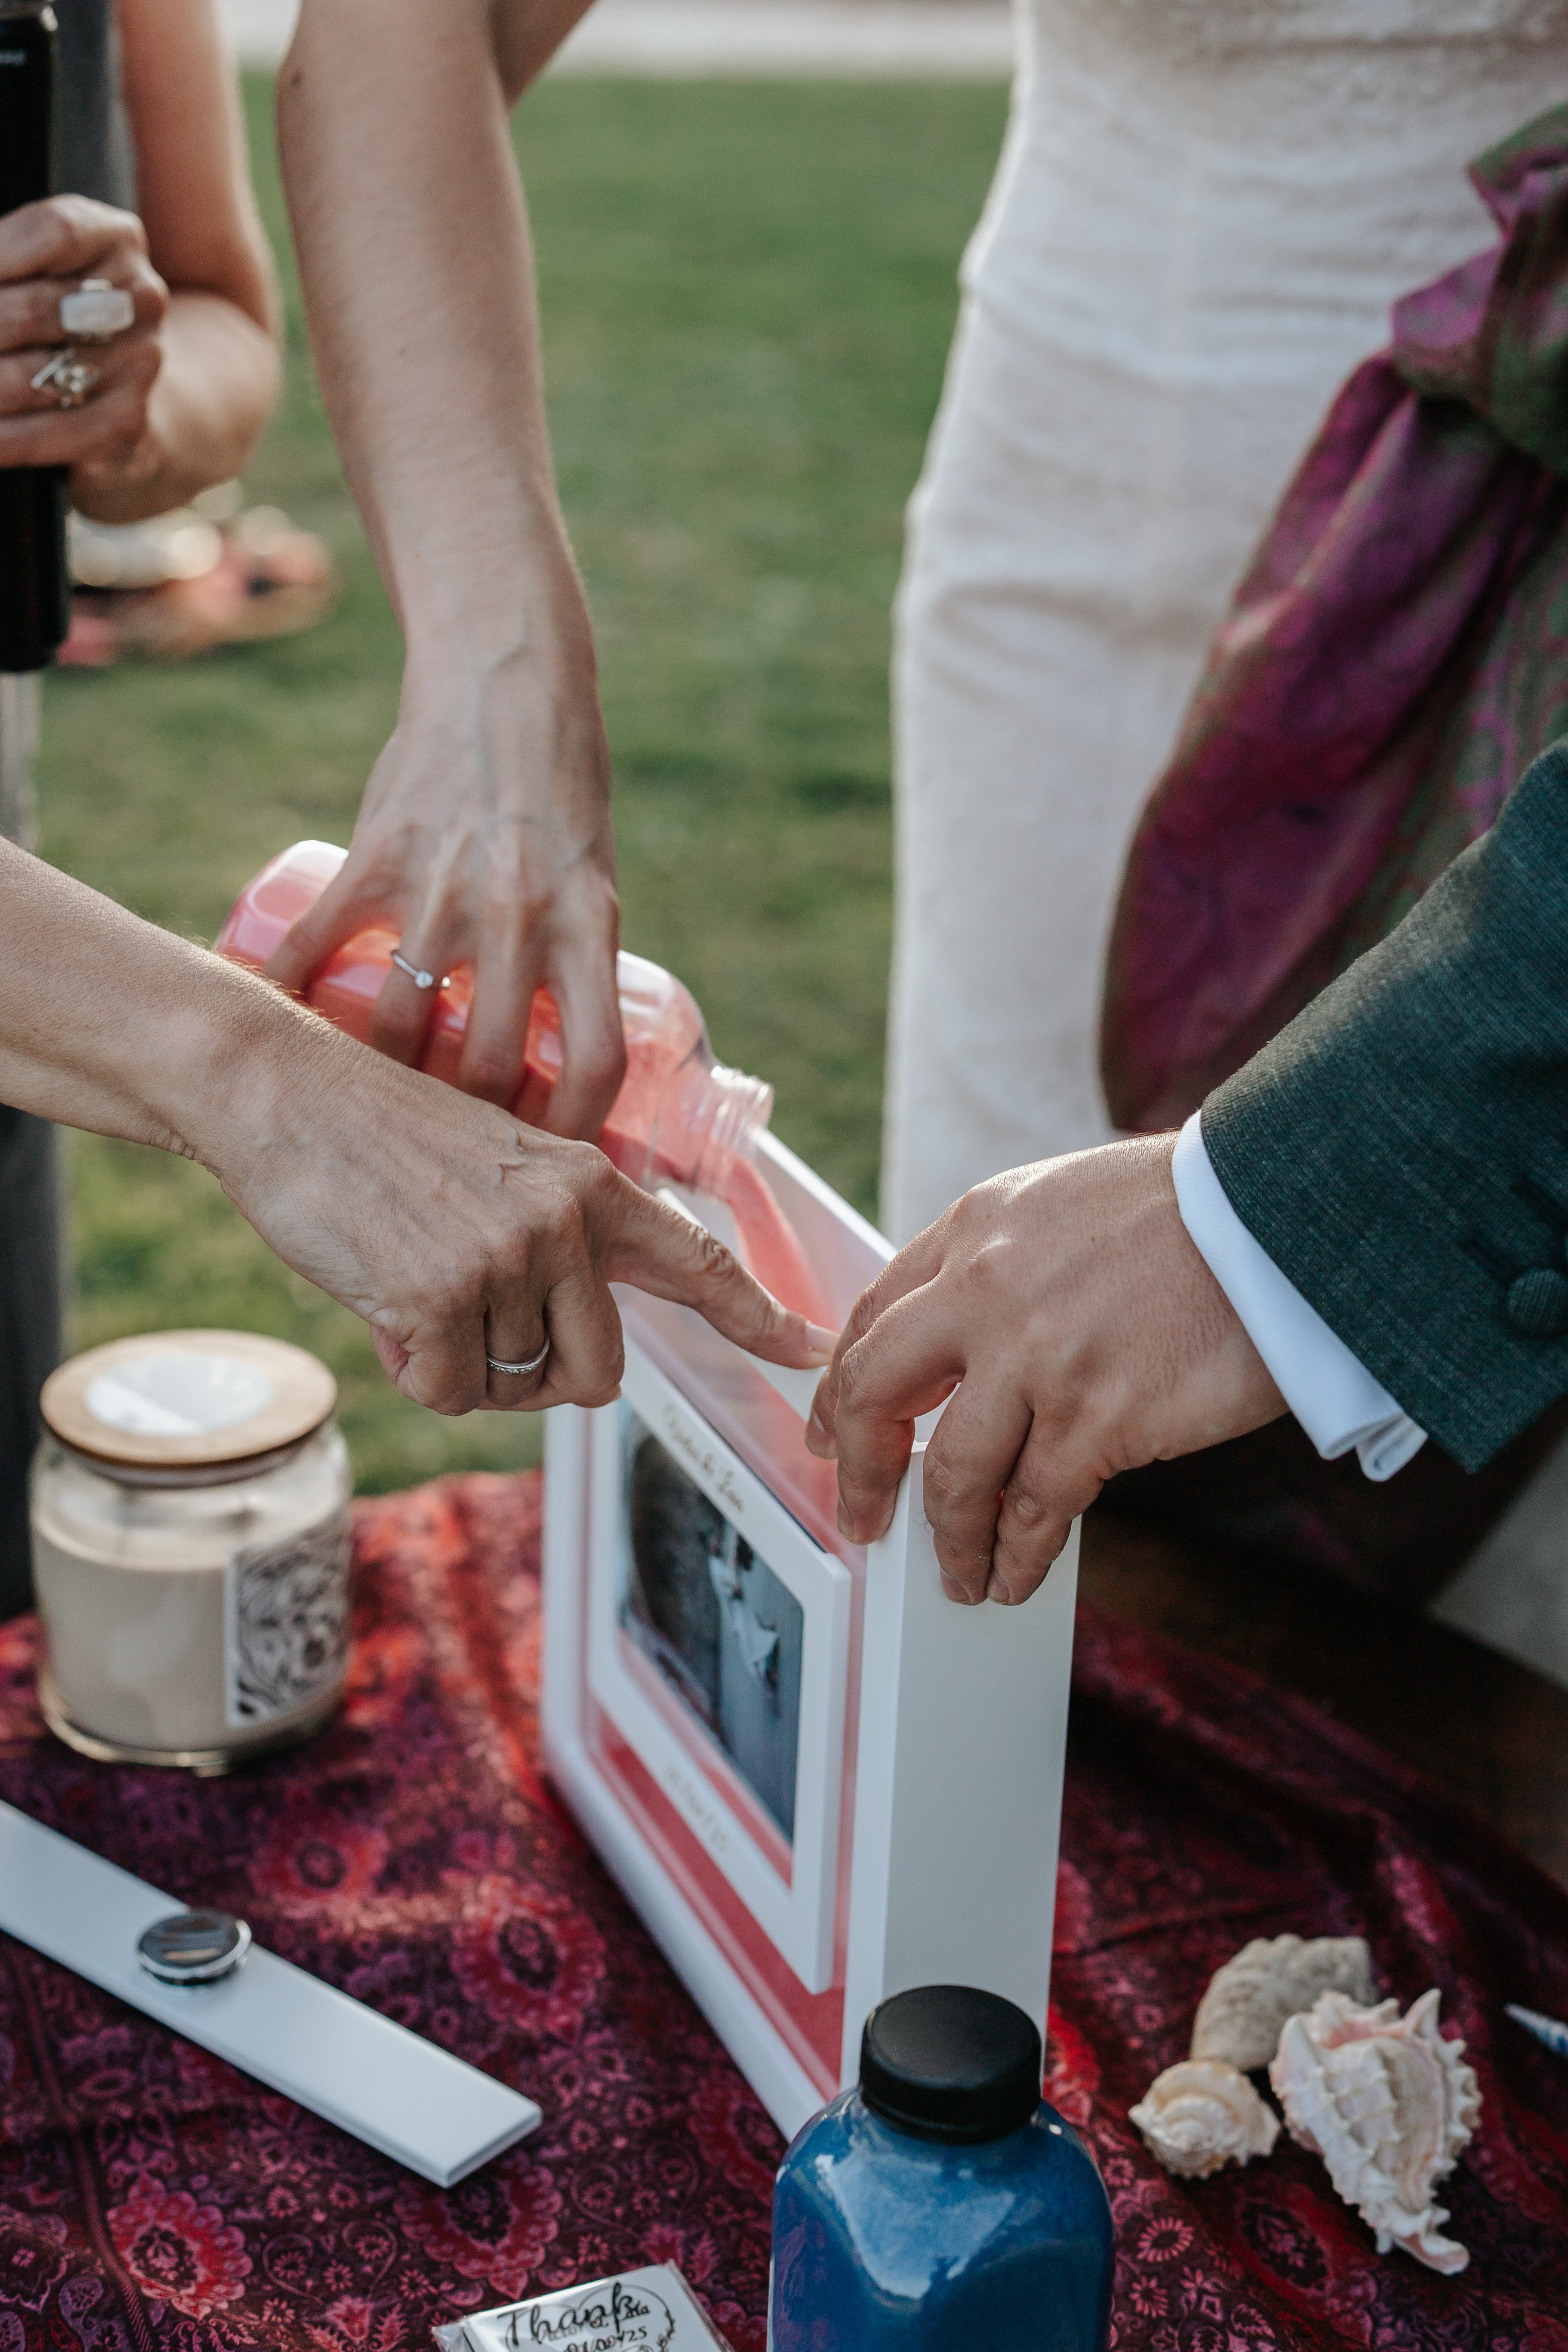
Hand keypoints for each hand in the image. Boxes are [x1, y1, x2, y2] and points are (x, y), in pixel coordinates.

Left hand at [0, 197, 168, 500]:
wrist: (122, 404)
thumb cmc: (54, 321)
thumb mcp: (33, 270)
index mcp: (113, 239)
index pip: (53, 233)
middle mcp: (138, 300)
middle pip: (33, 310)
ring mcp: (138, 366)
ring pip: (26, 377)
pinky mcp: (124, 428)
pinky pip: (37, 435)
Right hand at [206, 1011, 831, 1414]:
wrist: (285, 1092)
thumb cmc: (380, 1135)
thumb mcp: (499, 1162)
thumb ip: (555, 1232)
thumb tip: (574, 1335)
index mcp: (589, 1183)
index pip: (696, 1261)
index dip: (759, 1317)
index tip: (814, 1350)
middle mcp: (563, 1221)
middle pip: (597, 1373)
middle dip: (539, 1378)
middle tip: (476, 1330)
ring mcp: (505, 1258)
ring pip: (511, 1387)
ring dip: (462, 1366)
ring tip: (416, 1287)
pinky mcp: (439, 1298)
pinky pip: (449, 1392)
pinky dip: (412, 1370)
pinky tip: (384, 1304)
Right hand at [265, 594, 623, 1140]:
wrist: (507, 682)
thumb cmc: (560, 798)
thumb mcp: (592, 885)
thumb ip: (572, 968)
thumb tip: (555, 1077)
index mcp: (587, 925)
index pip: (592, 1062)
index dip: (573, 1131)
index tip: (550, 1164)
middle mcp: (516, 914)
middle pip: (484, 1066)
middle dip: (465, 1126)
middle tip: (449, 1147)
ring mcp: (439, 887)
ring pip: (397, 1028)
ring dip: (382, 1081)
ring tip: (377, 1106)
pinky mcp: (373, 856)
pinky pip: (315, 948)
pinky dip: (290, 997)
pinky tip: (280, 1032)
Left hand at [805, 1136, 1284, 1604]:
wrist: (1279, 1214)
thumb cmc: (1190, 1210)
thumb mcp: (1058, 1205)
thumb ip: (998, 1263)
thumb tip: (962, 1342)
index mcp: (972, 1230)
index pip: (873, 1318)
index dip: (842, 1389)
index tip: (835, 1430)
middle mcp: (985, 1291)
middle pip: (875, 1393)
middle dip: (857, 1469)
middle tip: (862, 1514)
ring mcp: (1037, 1358)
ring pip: (952, 1472)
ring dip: (948, 1538)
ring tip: (958, 1573)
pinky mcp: (1098, 1417)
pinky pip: (1034, 1509)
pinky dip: (1016, 1555)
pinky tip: (1013, 1575)